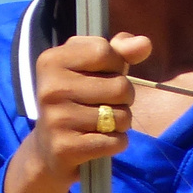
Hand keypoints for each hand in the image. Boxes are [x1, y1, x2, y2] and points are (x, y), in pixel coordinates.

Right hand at [5, 32, 151, 192]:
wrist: (48, 149)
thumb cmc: (76, 100)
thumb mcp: (92, 69)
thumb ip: (119, 52)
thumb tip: (144, 43)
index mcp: (51, 61)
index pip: (104, 51)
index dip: (115, 65)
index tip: (101, 75)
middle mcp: (50, 88)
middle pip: (120, 86)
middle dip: (124, 98)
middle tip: (104, 104)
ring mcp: (56, 118)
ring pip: (121, 116)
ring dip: (120, 122)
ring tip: (101, 123)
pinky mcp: (65, 147)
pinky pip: (115, 141)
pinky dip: (116, 143)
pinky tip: (98, 141)